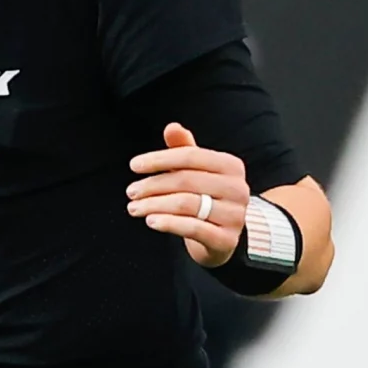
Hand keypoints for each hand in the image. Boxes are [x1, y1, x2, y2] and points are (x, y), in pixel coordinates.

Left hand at [127, 123, 249, 267]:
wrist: (222, 237)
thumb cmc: (205, 196)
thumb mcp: (195, 171)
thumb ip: (183, 149)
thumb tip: (172, 127)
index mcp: (231, 165)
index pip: (191, 156)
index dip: (160, 159)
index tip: (134, 166)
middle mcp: (237, 188)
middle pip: (186, 181)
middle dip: (152, 185)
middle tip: (131, 192)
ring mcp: (234, 215)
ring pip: (186, 204)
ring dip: (154, 205)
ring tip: (134, 208)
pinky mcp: (226, 239)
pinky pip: (193, 228)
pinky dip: (168, 223)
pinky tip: (151, 221)